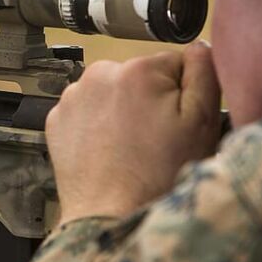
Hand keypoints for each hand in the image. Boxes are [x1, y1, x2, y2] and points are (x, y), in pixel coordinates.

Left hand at [46, 41, 220, 223]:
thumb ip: (204, 73)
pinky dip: (96, 126)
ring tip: (131, 148)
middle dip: (150, 101)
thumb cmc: (157, 177)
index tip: (178, 121)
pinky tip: (108, 150)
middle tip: (155, 139)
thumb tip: (199, 46)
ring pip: (111, 94)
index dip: (183, 95)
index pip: (174, 65)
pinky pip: (86, 112)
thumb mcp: (202, 123)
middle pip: (139, 78)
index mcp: (137, 70)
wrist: (110, 215)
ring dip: (122, 112)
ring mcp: (73, 97)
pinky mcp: (57, 119)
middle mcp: (98, 75)